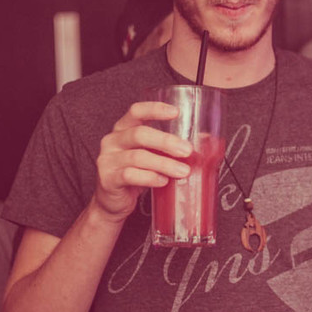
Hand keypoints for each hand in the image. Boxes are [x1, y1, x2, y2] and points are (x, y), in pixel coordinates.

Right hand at [93, 101, 191, 220]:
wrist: (113, 203)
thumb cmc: (135, 174)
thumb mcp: (151, 156)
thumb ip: (170, 147)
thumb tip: (204, 139)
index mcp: (123, 129)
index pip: (136, 111)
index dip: (155, 109)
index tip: (176, 112)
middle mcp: (113, 141)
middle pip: (139, 134)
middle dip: (166, 141)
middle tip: (187, 150)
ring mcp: (108, 160)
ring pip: (138, 157)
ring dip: (164, 164)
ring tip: (183, 171)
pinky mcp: (107, 179)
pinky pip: (130, 176)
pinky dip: (150, 178)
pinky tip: (163, 181)